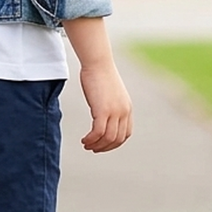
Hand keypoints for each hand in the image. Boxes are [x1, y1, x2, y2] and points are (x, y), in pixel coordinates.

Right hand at [61, 16, 133, 151]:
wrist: (98, 63)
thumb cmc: (100, 75)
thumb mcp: (109, 93)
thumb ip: (109, 105)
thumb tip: (101, 112)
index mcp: (127, 108)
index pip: (125, 134)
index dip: (114, 143)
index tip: (102, 144)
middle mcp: (124, 112)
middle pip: (117, 139)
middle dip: (104, 147)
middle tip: (92, 148)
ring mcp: (115, 112)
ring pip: (108, 138)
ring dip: (96, 145)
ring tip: (86, 145)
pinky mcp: (103, 110)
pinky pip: (98, 132)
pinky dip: (91, 139)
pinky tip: (84, 139)